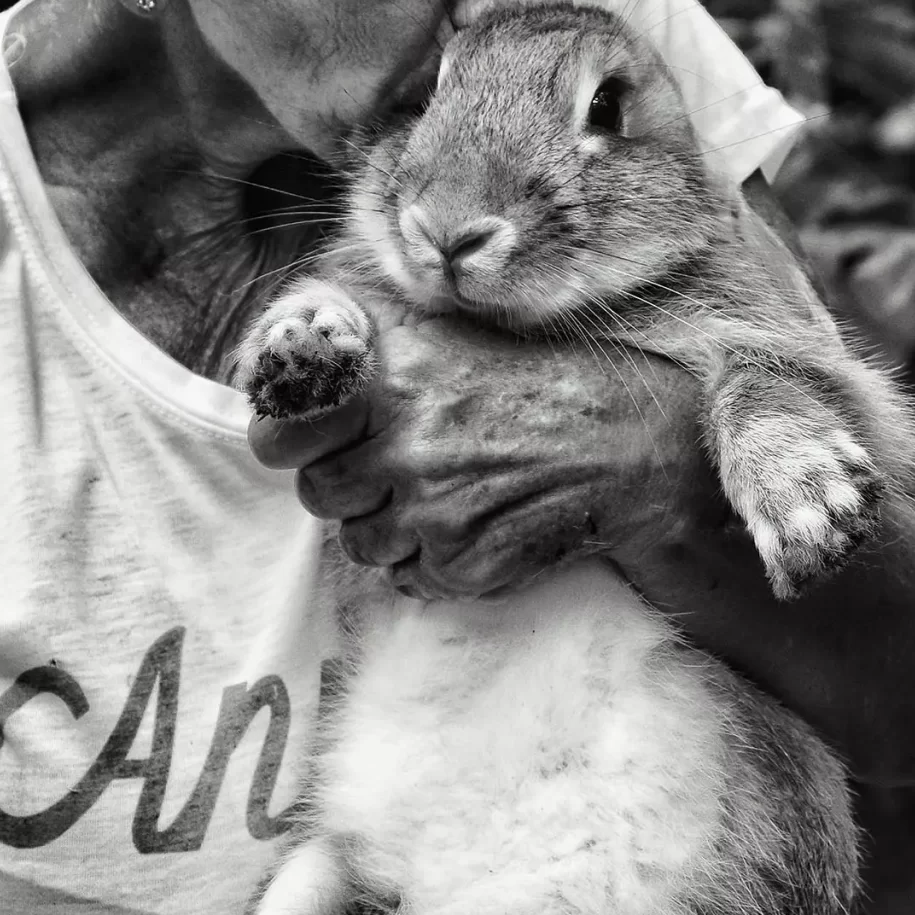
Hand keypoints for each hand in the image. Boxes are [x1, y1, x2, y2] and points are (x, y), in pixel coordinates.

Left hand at [249, 311, 714, 599]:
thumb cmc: (539, 382)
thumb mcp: (450, 335)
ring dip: (389, 528)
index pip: (283, 431)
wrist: (631, 447)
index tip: (297, 442)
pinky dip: (431, 563)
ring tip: (442, 495)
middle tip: (393, 469)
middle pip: (320, 493)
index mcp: (394, 380)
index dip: (286, 441)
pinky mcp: (462, 563)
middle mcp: (406, 446)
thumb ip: (371, 337)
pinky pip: (410, 579)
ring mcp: (433, 511)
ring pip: (361, 544)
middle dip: (346, 488)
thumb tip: (289, 341)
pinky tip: (473, 524)